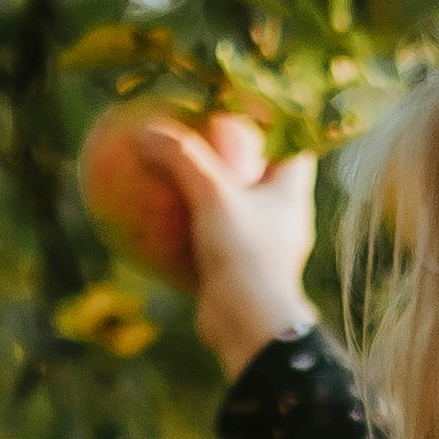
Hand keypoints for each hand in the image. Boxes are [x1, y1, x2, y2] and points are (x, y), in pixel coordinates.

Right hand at [132, 114, 318, 375]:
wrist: (252, 332)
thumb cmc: (247, 258)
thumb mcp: (213, 197)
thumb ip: (183, 159)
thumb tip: (146, 131)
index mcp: (292, 192)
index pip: (293, 143)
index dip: (274, 121)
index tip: (241, 106)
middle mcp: (283, 218)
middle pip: (261, 174)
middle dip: (235, 157)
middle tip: (198, 136)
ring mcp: (261, 249)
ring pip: (233, 211)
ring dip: (205, 196)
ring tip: (170, 175)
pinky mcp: (237, 275)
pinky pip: (207, 244)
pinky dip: (183, 232)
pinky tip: (150, 226)